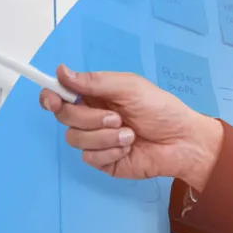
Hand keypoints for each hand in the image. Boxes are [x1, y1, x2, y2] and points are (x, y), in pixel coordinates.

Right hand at [39, 65, 223, 189]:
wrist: (182, 141)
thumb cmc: (161, 110)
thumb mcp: (130, 88)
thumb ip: (95, 82)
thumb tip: (62, 72)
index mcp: (96, 95)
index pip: (61, 95)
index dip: (50, 96)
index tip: (52, 98)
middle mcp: (92, 117)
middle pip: (64, 116)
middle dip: (89, 117)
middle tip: (116, 117)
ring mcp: (96, 140)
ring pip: (75, 138)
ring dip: (104, 136)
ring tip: (130, 134)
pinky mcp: (103, 161)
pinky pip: (89, 157)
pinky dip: (110, 151)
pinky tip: (129, 147)